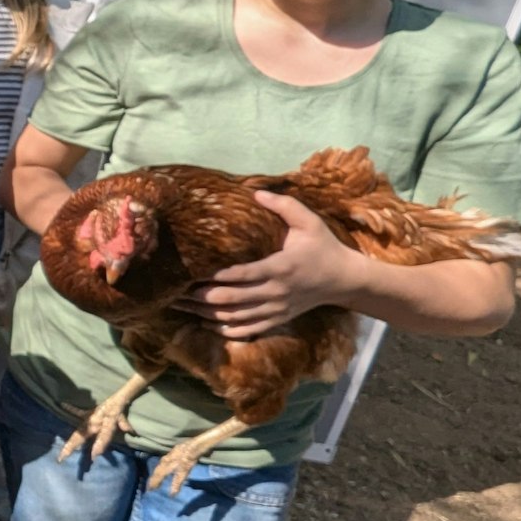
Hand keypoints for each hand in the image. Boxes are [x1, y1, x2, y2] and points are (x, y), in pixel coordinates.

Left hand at [172, 191, 363, 339]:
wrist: (345, 280)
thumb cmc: (324, 247)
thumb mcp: (310, 222)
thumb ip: (284, 205)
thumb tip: (255, 191)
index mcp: (281, 267)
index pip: (242, 274)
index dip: (215, 276)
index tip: (190, 273)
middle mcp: (276, 291)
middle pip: (232, 299)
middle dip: (201, 298)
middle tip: (175, 292)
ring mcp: (276, 309)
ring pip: (235, 317)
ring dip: (206, 314)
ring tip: (181, 307)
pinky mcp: (278, 319)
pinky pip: (248, 329)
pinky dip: (225, 329)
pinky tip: (206, 324)